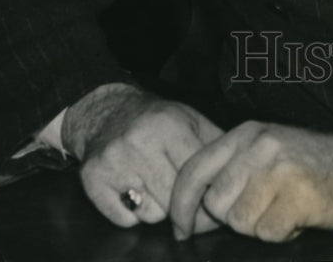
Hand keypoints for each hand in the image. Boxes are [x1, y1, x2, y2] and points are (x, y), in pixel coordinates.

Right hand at [62, 83, 222, 231]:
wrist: (105, 112)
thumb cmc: (155, 119)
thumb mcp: (189, 119)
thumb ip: (214, 142)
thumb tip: (239, 169)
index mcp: (168, 125)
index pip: (196, 175)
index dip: (206, 192)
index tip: (209, 200)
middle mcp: (139, 142)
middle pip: (174, 199)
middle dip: (182, 203)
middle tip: (179, 194)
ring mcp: (114, 162)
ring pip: (152, 214)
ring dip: (157, 208)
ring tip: (153, 185)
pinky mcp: (93, 180)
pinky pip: (125, 220)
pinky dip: (132, 215)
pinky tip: (133, 191)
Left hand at [170, 121, 332, 242]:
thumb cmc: (313, 164)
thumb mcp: (268, 152)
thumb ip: (233, 170)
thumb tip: (193, 211)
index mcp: (247, 133)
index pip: (195, 169)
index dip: (181, 204)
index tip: (182, 228)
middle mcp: (259, 145)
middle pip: (216, 203)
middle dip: (235, 217)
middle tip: (264, 209)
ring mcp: (278, 168)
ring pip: (240, 221)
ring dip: (261, 225)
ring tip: (285, 207)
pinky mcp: (297, 194)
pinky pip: (268, 233)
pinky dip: (283, 232)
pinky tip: (300, 215)